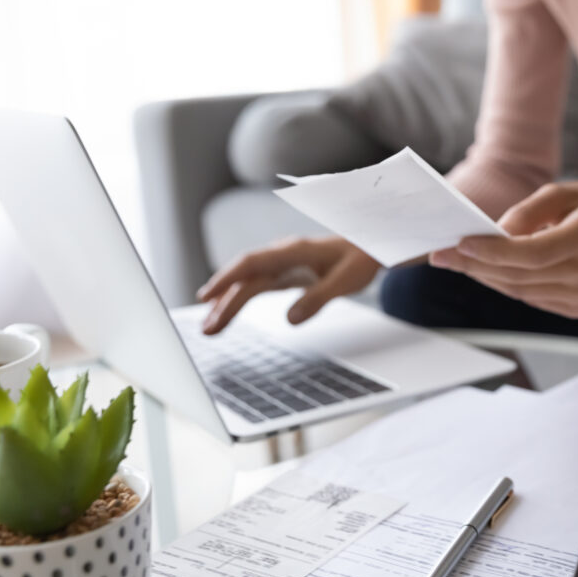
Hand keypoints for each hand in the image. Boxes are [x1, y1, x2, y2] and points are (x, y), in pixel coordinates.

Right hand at [197, 236, 378, 332]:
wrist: (371, 247)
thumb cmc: (361, 260)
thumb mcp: (346, 281)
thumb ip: (319, 298)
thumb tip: (289, 319)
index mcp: (293, 251)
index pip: (252, 263)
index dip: (227, 279)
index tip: (208, 296)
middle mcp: (282, 254)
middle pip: (245, 277)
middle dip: (222, 301)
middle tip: (206, 329)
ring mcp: (281, 263)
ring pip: (247, 282)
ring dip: (226, 302)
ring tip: (209, 327)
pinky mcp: (284, 272)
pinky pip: (256, 285)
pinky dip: (239, 298)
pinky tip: (224, 311)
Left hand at [429, 182, 577, 319]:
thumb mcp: (568, 191)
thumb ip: (530, 210)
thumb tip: (496, 233)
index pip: (534, 253)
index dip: (493, 252)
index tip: (460, 243)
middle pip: (520, 276)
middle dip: (476, 265)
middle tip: (442, 255)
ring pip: (522, 292)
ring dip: (487, 277)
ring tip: (460, 261)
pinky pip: (534, 299)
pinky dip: (509, 285)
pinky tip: (492, 271)